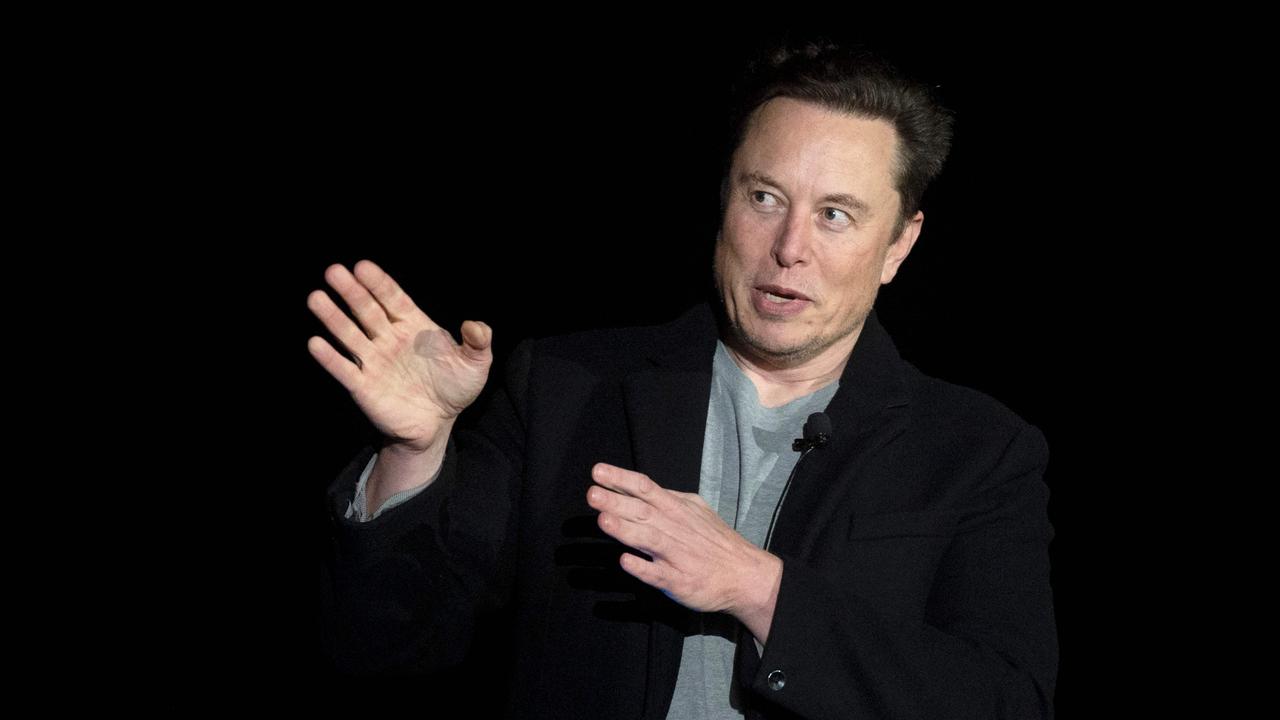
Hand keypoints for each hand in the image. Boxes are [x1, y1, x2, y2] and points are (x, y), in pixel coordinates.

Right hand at [306, 259, 492, 452]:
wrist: (439, 424)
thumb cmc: (455, 387)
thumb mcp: (475, 364)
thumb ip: (478, 342)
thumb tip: (475, 325)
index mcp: (413, 326)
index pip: (393, 298)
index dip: (378, 283)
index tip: (363, 267)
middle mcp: (389, 338)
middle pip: (367, 310)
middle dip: (351, 292)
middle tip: (333, 271)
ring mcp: (374, 361)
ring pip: (350, 335)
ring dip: (333, 318)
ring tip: (316, 298)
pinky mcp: (364, 387)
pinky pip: (345, 370)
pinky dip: (330, 358)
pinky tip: (315, 343)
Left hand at [586, 462, 782, 640]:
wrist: (745, 575)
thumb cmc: (715, 541)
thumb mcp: (695, 510)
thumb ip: (668, 500)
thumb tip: (637, 487)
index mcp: (676, 508)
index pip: (645, 488)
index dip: (621, 478)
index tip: (598, 472)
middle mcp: (674, 528)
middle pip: (642, 511)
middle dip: (616, 502)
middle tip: (592, 493)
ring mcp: (676, 555)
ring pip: (648, 539)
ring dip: (625, 530)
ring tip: (603, 520)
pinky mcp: (679, 581)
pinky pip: (658, 574)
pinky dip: (642, 567)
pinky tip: (626, 561)